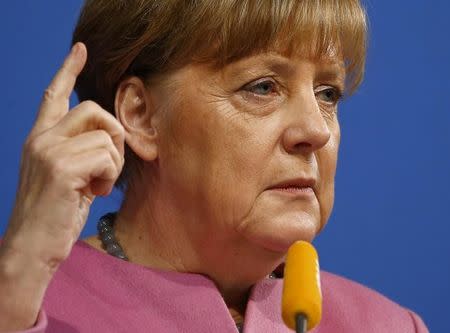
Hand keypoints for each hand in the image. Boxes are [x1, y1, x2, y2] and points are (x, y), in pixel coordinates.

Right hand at [0, 43, 124, 330]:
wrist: (33, 246)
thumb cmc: (55, 213)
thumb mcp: (67, 175)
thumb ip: (81, 150)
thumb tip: (110, 135)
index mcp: (40, 138)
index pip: (53, 94)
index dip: (69, 69)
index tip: (81, 48)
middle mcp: (40, 138)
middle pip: (94, 109)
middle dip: (114, 134)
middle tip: (109, 164)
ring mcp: (47, 150)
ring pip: (106, 136)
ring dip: (113, 164)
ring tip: (97, 185)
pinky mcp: (60, 167)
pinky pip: (106, 156)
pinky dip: (110, 176)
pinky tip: (94, 192)